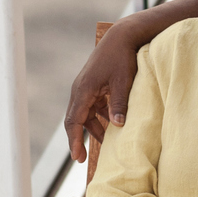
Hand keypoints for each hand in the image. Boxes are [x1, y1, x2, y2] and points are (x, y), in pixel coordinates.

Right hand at [63, 25, 140, 163]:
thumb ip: (119, 105)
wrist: (120, 37)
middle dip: (78, 139)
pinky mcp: (92, 86)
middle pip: (74, 120)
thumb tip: (118, 126)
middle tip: (82, 159)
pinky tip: (109, 128)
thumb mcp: (123, 82)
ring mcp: (85, 88)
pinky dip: (97, 119)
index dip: (75, 140)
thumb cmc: (122, 58)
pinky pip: (91, 107)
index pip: (74, 121)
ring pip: (83, 114)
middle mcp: (79, 90)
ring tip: (104, 145)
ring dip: (92, 129)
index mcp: (83, 90)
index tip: (77, 157)